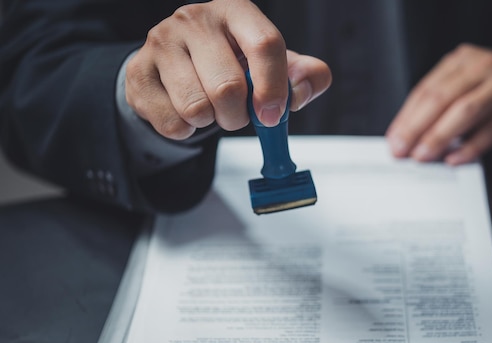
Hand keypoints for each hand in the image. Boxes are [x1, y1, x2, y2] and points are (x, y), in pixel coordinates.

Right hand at [125, 0, 330, 139]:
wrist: (176, 65)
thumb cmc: (230, 63)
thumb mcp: (272, 66)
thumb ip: (303, 76)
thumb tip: (302, 89)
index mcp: (235, 11)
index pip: (264, 45)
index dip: (274, 88)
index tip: (273, 115)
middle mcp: (195, 19)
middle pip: (228, 86)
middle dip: (238, 116)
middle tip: (236, 114)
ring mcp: (161, 42)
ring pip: (197, 108)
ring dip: (210, 122)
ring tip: (209, 108)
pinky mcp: (138, 71)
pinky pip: (172, 122)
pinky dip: (186, 130)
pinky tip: (185, 111)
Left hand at [385, 43, 491, 164]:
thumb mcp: (466, 83)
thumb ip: (440, 104)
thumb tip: (408, 135)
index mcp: (461, 61)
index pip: (426, 90)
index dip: (407, 117)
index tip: (394, 140)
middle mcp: (482, 68)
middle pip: (442, 98)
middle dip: (417, 127)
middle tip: (403, 150)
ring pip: (465, 111)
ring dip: (440, 136)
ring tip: (424, 155)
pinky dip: (471, 147)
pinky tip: (455, 158)